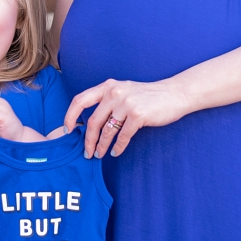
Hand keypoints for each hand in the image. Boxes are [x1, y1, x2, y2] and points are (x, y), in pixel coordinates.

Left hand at [64, 77, 188, 158]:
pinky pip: (122, 136)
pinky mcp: (138, 116)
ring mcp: (126, 104)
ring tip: (99, 155)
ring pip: (107, 131)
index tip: (67, 130)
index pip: (80, 100)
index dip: (70, 116)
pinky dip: (117, 147)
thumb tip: (90, 121)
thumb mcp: (123, 90)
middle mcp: (114, 93)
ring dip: (101, 146)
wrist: (173, 94)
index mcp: (107, 86)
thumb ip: (107, 100)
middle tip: (87, 153)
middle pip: (93, 121)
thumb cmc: (147, 95)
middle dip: (88, 140)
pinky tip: (115, 152)